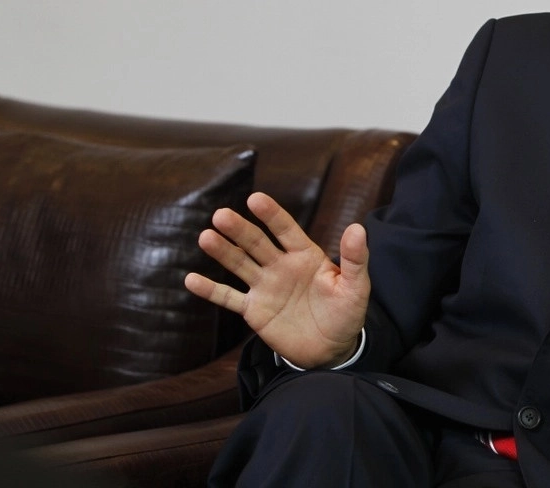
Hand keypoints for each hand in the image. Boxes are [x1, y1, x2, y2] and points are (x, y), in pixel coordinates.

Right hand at [184, 192, 369, 368]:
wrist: (332, 350)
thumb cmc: (346, 313)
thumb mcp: (356, 286)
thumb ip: (355, 259)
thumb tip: (358, 228)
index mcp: (305, 255)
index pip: (286, 229)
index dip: (271, 214)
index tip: (255, 199)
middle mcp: (281, 266)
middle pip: (257, 243)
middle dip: (240, 229)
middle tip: (221, 215)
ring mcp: (265, 287)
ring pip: (240, 265)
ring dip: (223, 252)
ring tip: (206, 237)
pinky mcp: (254, 311)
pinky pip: (229, 298)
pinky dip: (210, 290)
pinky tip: (191, 279)